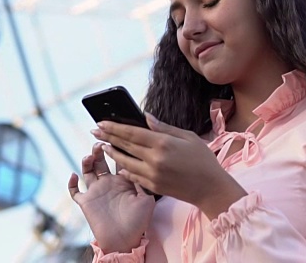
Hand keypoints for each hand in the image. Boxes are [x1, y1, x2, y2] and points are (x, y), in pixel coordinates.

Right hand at [68, 142, 154, 252]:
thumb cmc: (139, 222)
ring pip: (87, 171)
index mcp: (123, 180)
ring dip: (87, 161)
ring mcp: (96, 191)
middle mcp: (109, 183)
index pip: (118, 159)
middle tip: (100, 143)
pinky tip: (74, 175)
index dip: (116, 149)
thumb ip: (141, 182)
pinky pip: (74, 191)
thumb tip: (136, 166)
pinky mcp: (86, 202)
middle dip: (99, 150)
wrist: (125, 240)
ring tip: (90, 155)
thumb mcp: (146, 199)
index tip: (115, 138)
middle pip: (101, 160)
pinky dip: (71, 183)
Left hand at [92, 114, 246, 218]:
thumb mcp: (188, 137)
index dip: (115, 127)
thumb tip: (145, 117)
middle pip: (126, 146)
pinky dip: (125, 169)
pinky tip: (119, 164)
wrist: (210, 188)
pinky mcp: (153, 187)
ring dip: (113, 153)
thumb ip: (165, 128)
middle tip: (95, 130)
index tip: (102, 122)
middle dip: (108, 137)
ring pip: (125, 162)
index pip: (132, 133)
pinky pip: (133, 176)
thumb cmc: (203, 160)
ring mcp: (152, 175)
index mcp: (164, 144)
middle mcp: (155, 159)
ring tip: (103, 145)